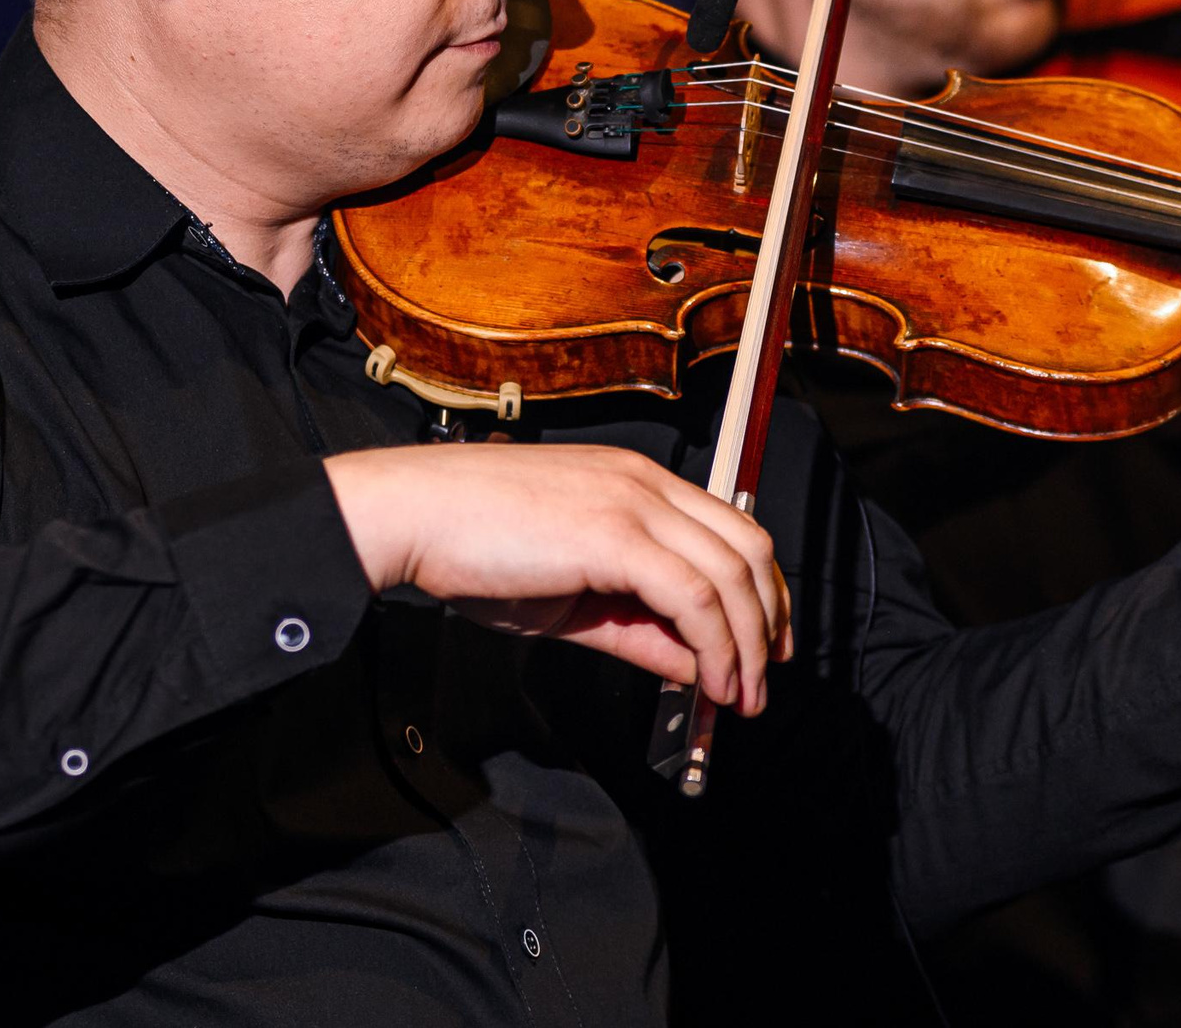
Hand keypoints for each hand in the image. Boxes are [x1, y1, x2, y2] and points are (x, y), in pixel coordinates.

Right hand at [325, 443, 790, 712]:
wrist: (412, 516)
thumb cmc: (472, 547)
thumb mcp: (568, 598)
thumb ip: (635, 627)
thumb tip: (690, 664)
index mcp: (637, 483)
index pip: (732, 529)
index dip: (761, 591)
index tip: (764, 643)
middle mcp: (646, 484)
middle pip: (748, 547)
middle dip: (768, 620)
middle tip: (763, 679)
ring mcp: (635, 504)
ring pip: (731, 574)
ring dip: (746, 646)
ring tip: (741, 696)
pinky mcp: (617, 535)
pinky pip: (694, 596)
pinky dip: (715, 646)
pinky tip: (710, 682)